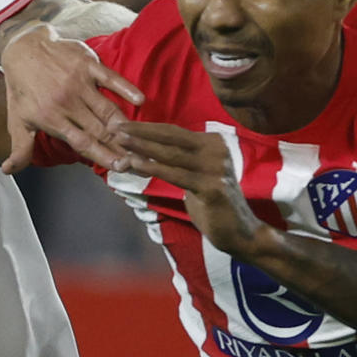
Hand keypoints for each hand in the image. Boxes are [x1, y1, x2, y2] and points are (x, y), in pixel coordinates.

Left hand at [0, 23, 142, 172]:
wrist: (22, 49)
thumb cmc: (22, 89)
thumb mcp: (18, 120)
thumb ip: (20, 148)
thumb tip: (10, 170)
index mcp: (52, 119)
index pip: (83, 143)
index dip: (102, 156)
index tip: (121, 167)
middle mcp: (67, 102)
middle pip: (99, 130)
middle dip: (120, 146)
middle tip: (140, 159)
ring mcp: (78, 82)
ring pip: (107, 108)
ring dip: (125, 125)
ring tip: (142, 139)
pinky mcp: (87, 64)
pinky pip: (110, 78)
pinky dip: (126, 88)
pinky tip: (140, 100)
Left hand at [117, 122, 267, 256]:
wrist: (242, 233)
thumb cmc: (213, 205)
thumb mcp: (193, 178)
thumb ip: (174, 164)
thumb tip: (139, 153)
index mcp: (212, 143)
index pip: (173, 131)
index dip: (146, 127)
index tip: (122, 123)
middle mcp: (216, 150)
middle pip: (171, 136)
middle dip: (140, 131)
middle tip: (114, 126)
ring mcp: (216, 168)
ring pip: (171, 153)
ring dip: (142, 146)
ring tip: (119, 140)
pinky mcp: (212, 188)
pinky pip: (176, 175)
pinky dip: (153, 167)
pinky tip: (135, 163)